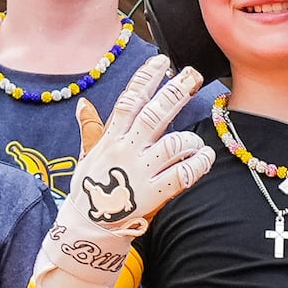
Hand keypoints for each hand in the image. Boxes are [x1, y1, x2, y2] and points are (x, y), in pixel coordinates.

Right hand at [37, 60, 210, 287]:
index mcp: (112, 138)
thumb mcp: (87, 156)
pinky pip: (183, 174)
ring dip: (190, 139)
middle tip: (193, 75)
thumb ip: (91, 130)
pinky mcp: (155, 193)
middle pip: (154, 114)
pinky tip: (204, 158)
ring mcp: (141, 171)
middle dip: (175, 92)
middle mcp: (127, 150)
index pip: (129, 100)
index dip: (146, 78)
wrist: (88, 226)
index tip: (162, 61)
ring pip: (172, 144)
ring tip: (196, 143)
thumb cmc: (90, 188)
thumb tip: (83, 105)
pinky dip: (198, 164)